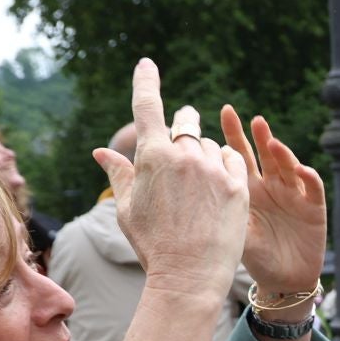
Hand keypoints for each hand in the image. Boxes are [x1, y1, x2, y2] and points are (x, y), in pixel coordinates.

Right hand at [91, 61, 247, 300]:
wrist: (189, 277)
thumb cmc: (153, 245)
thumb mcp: (128, 209)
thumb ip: (120, 174)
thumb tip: (101, 152)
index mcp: (151, 156)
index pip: (148, 106)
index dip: (146, 81)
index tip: (147, 64)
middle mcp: (183, 155)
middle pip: (187, 122)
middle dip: (185, 126)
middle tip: (185, 144)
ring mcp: (212, 168)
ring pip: (210, 144)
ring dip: (205, 155)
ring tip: (200, 191)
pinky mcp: (238, 185)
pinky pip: (234, 160)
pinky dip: (226, 167)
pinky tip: (220, 190)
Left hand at [220, 104, 326, 299]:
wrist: (281, 281)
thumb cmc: (252, 257)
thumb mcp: (226, 230)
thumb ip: (209, 207)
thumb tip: (176, 183)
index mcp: (247, 188)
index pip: (238, 155)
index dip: (234, 133)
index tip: (225, 111)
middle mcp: (271, 186)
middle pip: (265, 154)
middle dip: (258, 135)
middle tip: (250, 118)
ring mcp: (293, 195)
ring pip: (288, 166)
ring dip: (282, 152)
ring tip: (270, 141)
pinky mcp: (313, 209)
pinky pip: (313, 188)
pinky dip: (309, 177)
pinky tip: (301, 169)